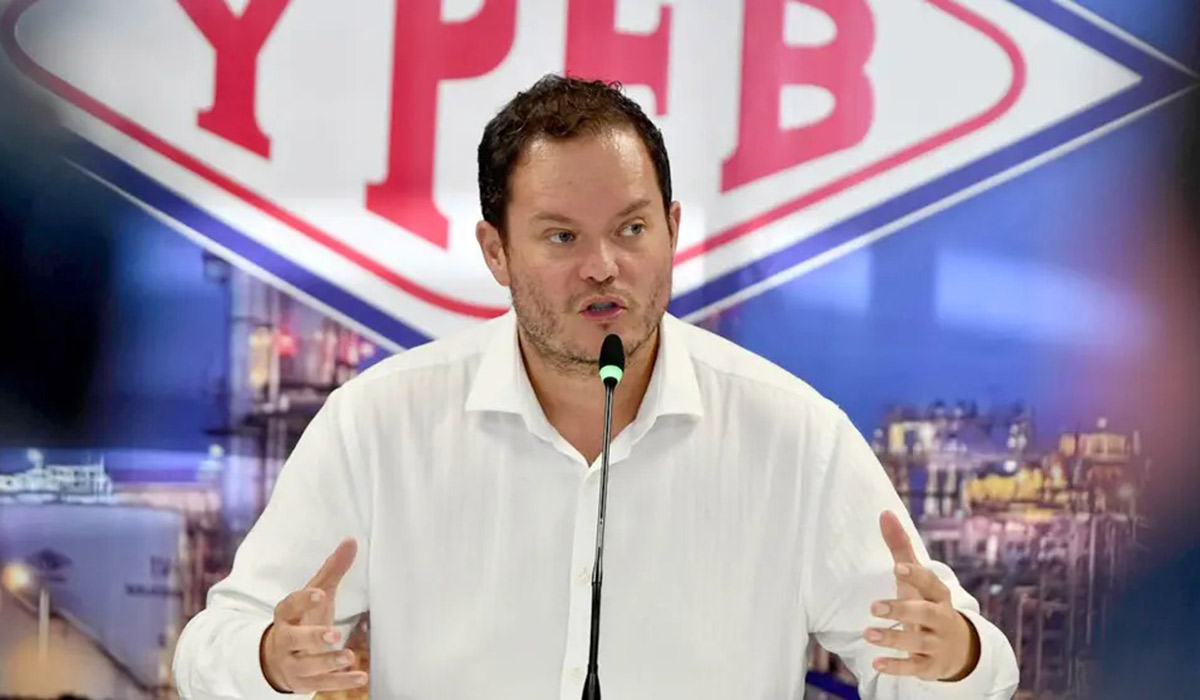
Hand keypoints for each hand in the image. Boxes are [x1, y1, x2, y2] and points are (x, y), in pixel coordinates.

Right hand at [260, 538, 367, 692]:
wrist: (278, 657)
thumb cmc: (303, 618)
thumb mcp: (316, 594)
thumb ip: (332, 570)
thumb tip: (352, 540)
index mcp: (286, 614)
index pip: (290, 606)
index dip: (304, 600)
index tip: (320, 594)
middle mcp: (286, 639)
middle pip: (294, 639)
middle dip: (314, 637)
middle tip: (335, 634)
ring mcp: (293, 663)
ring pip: (307, 666)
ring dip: (328, 662)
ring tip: (349, 656)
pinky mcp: (303, 682)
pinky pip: (321, 684)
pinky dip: (340, 682)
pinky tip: (360, 677)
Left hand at [864, 511, 980, 681]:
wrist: (957, 647)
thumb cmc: (927, 603)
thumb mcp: (916, 579)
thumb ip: (900, 548)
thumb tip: (884, 513)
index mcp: (938, 595)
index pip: (930, 583)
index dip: (916, 575)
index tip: (898, 567)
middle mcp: (940, 619)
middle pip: (926, 613)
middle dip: (902, 610)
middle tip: (874, 607)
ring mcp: (936, 644)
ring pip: (918, 642)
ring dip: (893, 638)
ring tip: (868, 633)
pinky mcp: (929, 666)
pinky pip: (914, 667)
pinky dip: (897, 666)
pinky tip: (877, 663)